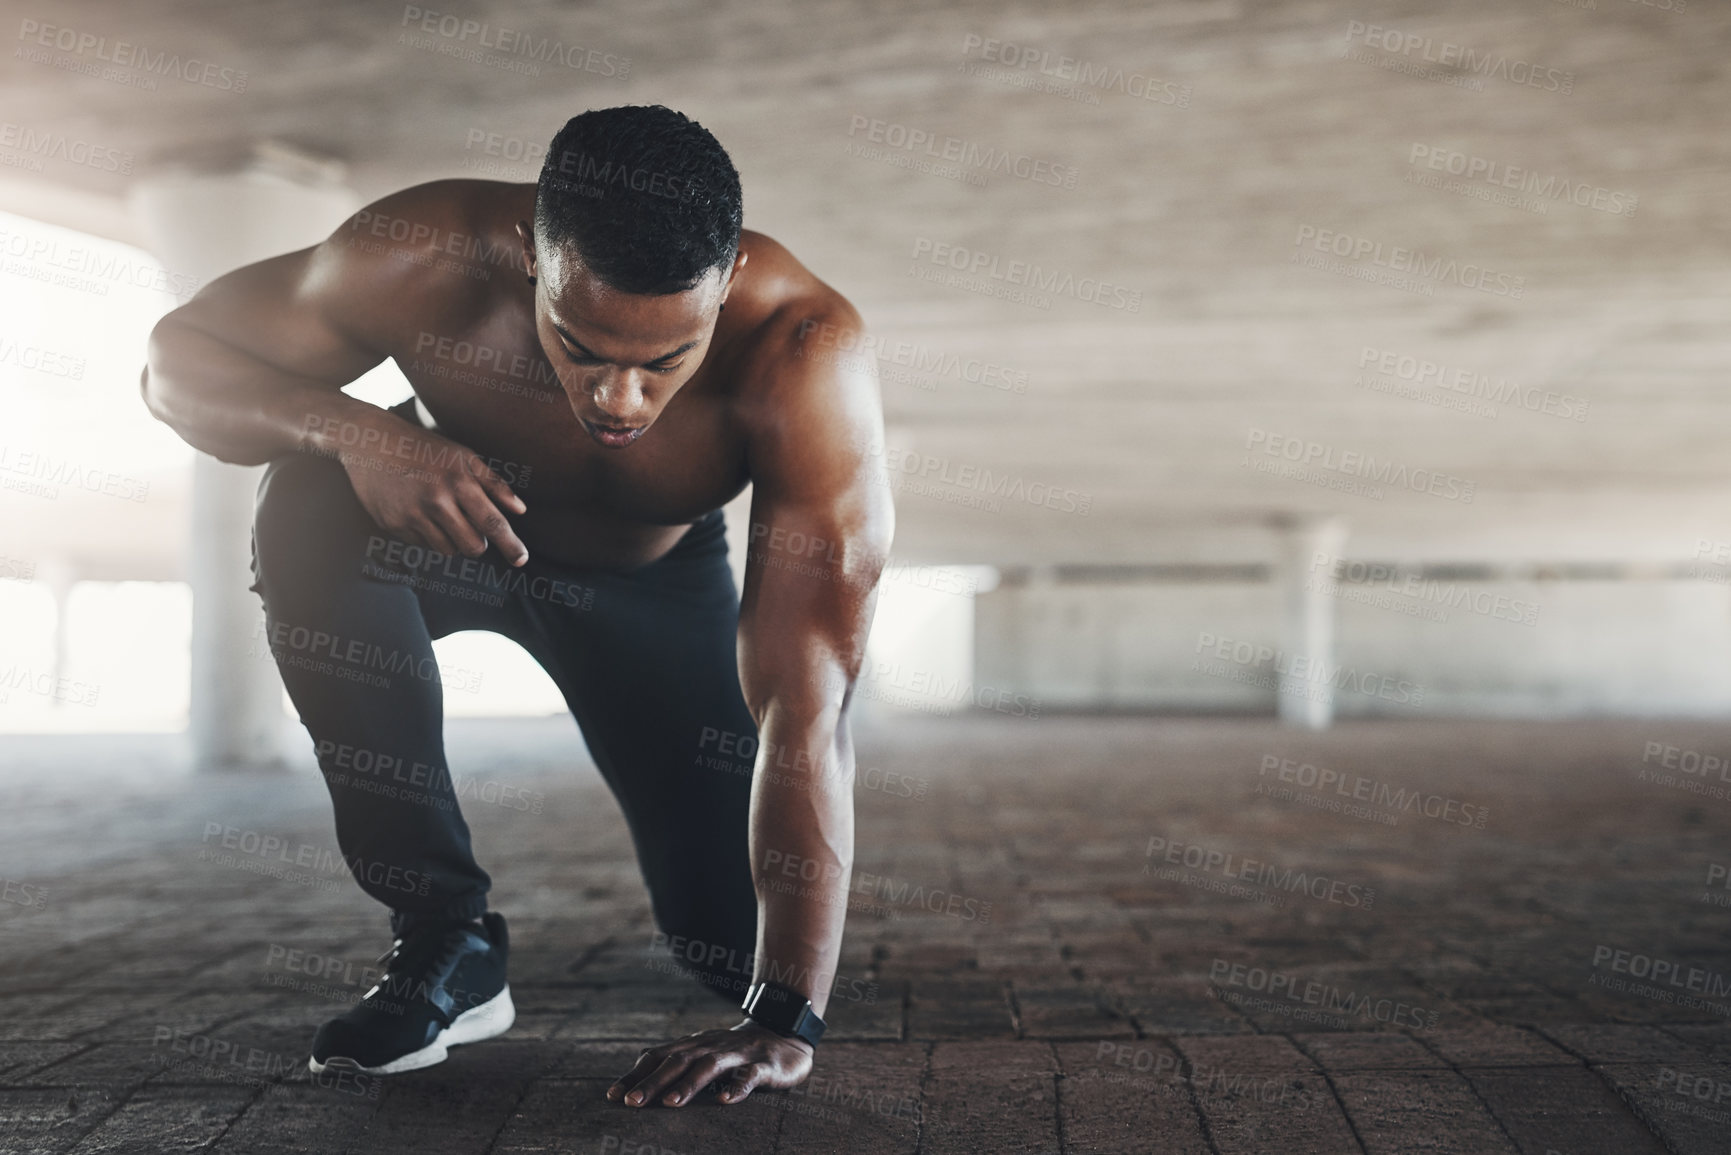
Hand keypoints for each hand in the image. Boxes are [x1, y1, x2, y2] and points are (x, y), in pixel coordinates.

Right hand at [334, 412, 529, 565]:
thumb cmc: (425, 448)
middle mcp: (436, 500)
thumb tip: (521, 510)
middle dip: (478, 543)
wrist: (371, 442)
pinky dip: (427, 535)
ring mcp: (412, 515)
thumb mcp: (463, 456)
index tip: (521, 560)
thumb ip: (494, 484)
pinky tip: (417, 511)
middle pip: (473, 546)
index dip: (510, 544)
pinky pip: (422, 545)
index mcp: (459, 481)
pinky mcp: (393, 525)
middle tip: (470, 526)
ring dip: (452, 540)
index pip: (492, 522)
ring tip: (440, 513)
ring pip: (448, 550)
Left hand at [607, 1020, 813, 1107]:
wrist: (785, 1034)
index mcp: (694, 1045)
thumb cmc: (734, 1052)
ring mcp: (738, 1055)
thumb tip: (637, 1073)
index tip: (613, 1096)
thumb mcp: (702, 1053)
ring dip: (689, 1084)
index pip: (658, 1057)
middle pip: (679, 1061)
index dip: (635, 1075)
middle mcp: (711, 1046)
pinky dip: (737, 1087)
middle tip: (632, 1103)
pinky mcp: (764, 1065)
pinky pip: (750, 1076)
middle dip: (653, 1082)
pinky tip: (725, 1101)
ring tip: (671, 1103)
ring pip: (710, 1066)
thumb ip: (675, 1061)